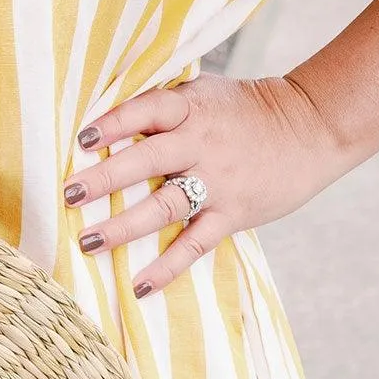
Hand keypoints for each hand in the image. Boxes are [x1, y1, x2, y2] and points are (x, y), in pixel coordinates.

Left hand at [64, 73, 342, 297]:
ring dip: (123, 226)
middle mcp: (201, 143)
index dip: (114, 123)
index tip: (82, 138)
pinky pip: (195, 244)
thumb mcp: (205, 94)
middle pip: (146, 161)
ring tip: (88, 242)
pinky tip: (139, 284)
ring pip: (164, 206)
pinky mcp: (233, 214)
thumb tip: (108, 116)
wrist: (309, 127)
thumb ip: (164, 106)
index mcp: (191, 108)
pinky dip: (167, 267)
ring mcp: (218, 182)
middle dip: (104, 179)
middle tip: (68, 193)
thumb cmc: (245, 109)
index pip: (146, 111)